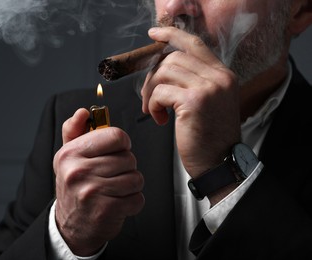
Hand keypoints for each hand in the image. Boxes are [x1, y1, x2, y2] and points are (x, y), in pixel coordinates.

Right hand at [53, 108, 144, 255]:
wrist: (71, 225)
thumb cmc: (75, 186)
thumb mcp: (68, 157)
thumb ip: (75, 130)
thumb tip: (82, 112)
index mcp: (71, 153)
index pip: (116, 136)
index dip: (122, 143)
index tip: (116, 151)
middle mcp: (78, 171)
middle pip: (128, 158)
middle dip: (126, 167)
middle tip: (112, 175)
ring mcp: (92, 192)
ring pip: (136, 178)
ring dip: (131, 185)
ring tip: (115, 189)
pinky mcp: (106, 211)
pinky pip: (137, 199)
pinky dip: (133, 202)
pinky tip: (118, 202)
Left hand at [141, 26, 240, 178]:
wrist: (220, 164)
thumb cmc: (210, 138)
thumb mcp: (209, 103)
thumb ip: (194, 82)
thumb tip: (164, 69)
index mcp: (223, 75)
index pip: (194, 44)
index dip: (171, 35)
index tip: (153, 35)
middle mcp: (218, 77)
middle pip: (173, 58)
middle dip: (153, 75)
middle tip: (149, 97)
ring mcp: (208, 87)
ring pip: (164, 72)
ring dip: (151, 92)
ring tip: (154, 110)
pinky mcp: (193, 101)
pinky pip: (160, 93)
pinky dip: (153, 105)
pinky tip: (160, 120)